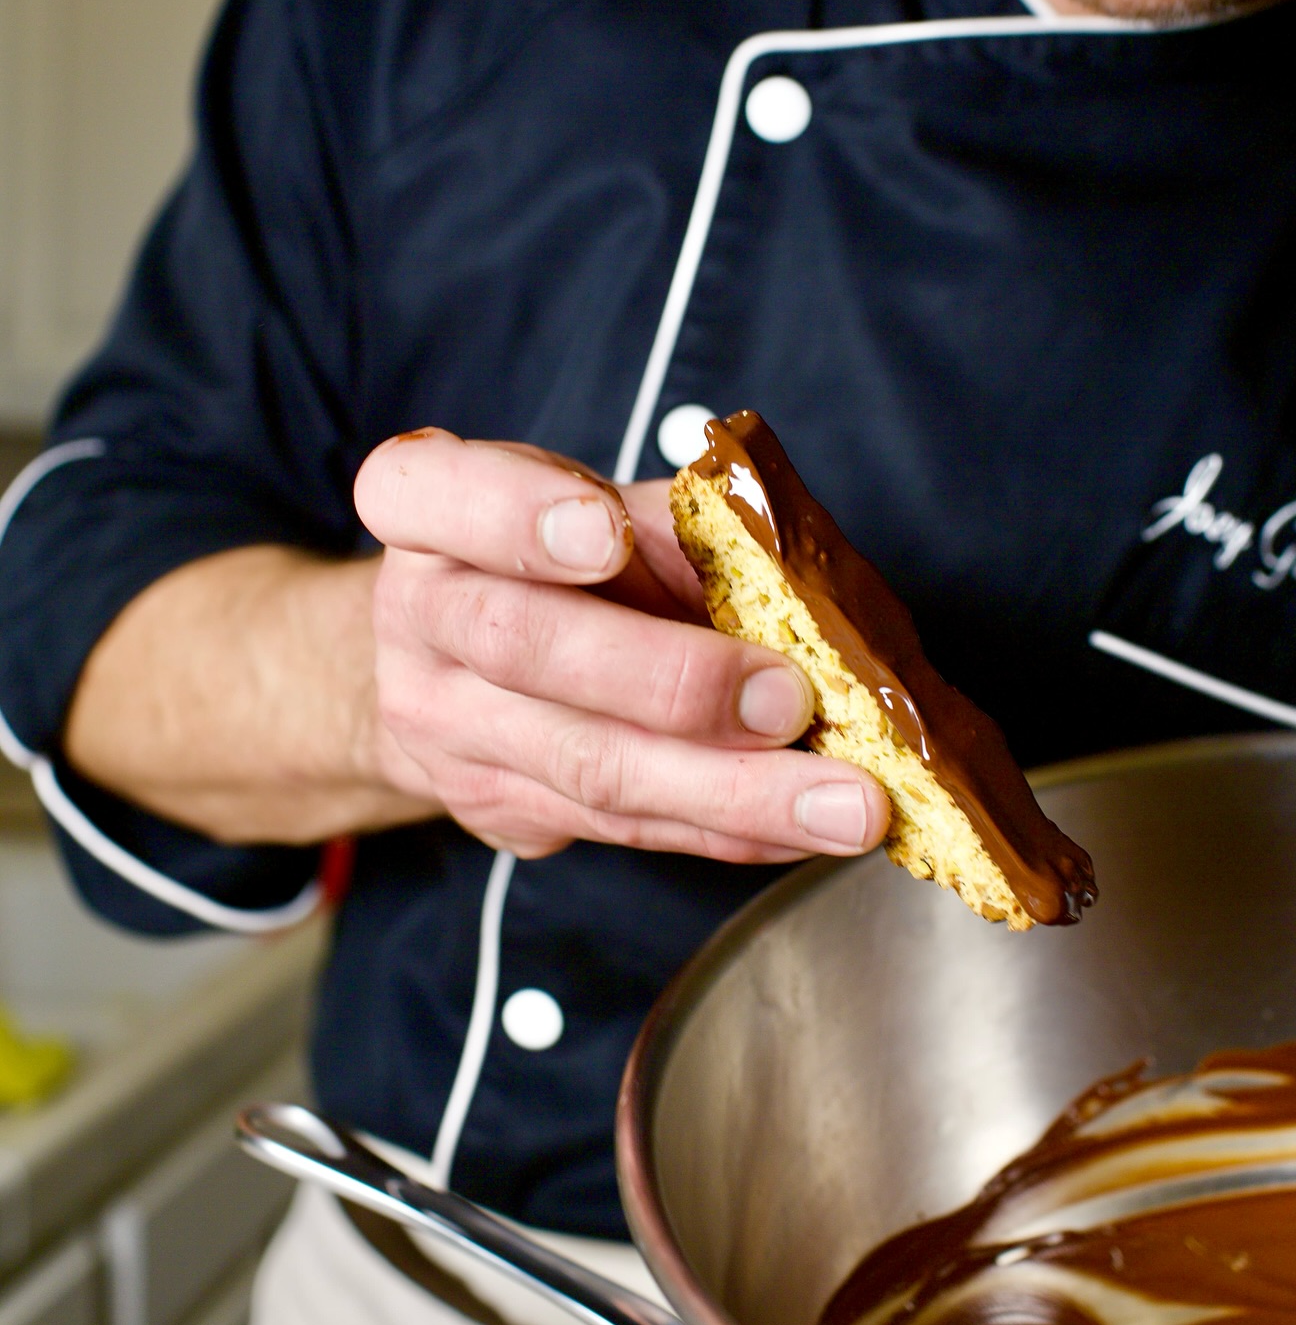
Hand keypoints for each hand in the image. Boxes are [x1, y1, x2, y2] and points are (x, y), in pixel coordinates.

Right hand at [353, 428, 890, 862]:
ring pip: (590, 766)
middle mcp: (423, 619)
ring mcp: (450, 729)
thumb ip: (681, 524)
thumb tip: (806, 588)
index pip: (443, 495)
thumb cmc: (552, 565)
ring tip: (844, 803)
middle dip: (671, 681)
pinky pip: (629, 829)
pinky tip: (805, 824)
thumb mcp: (605, 506)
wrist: (448, 663)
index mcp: (431, 508)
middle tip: (788, 700)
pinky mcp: (502, 811)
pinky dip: (731, 829)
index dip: (519, 515)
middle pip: (525, 648)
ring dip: (734, 792)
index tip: (605, 532)